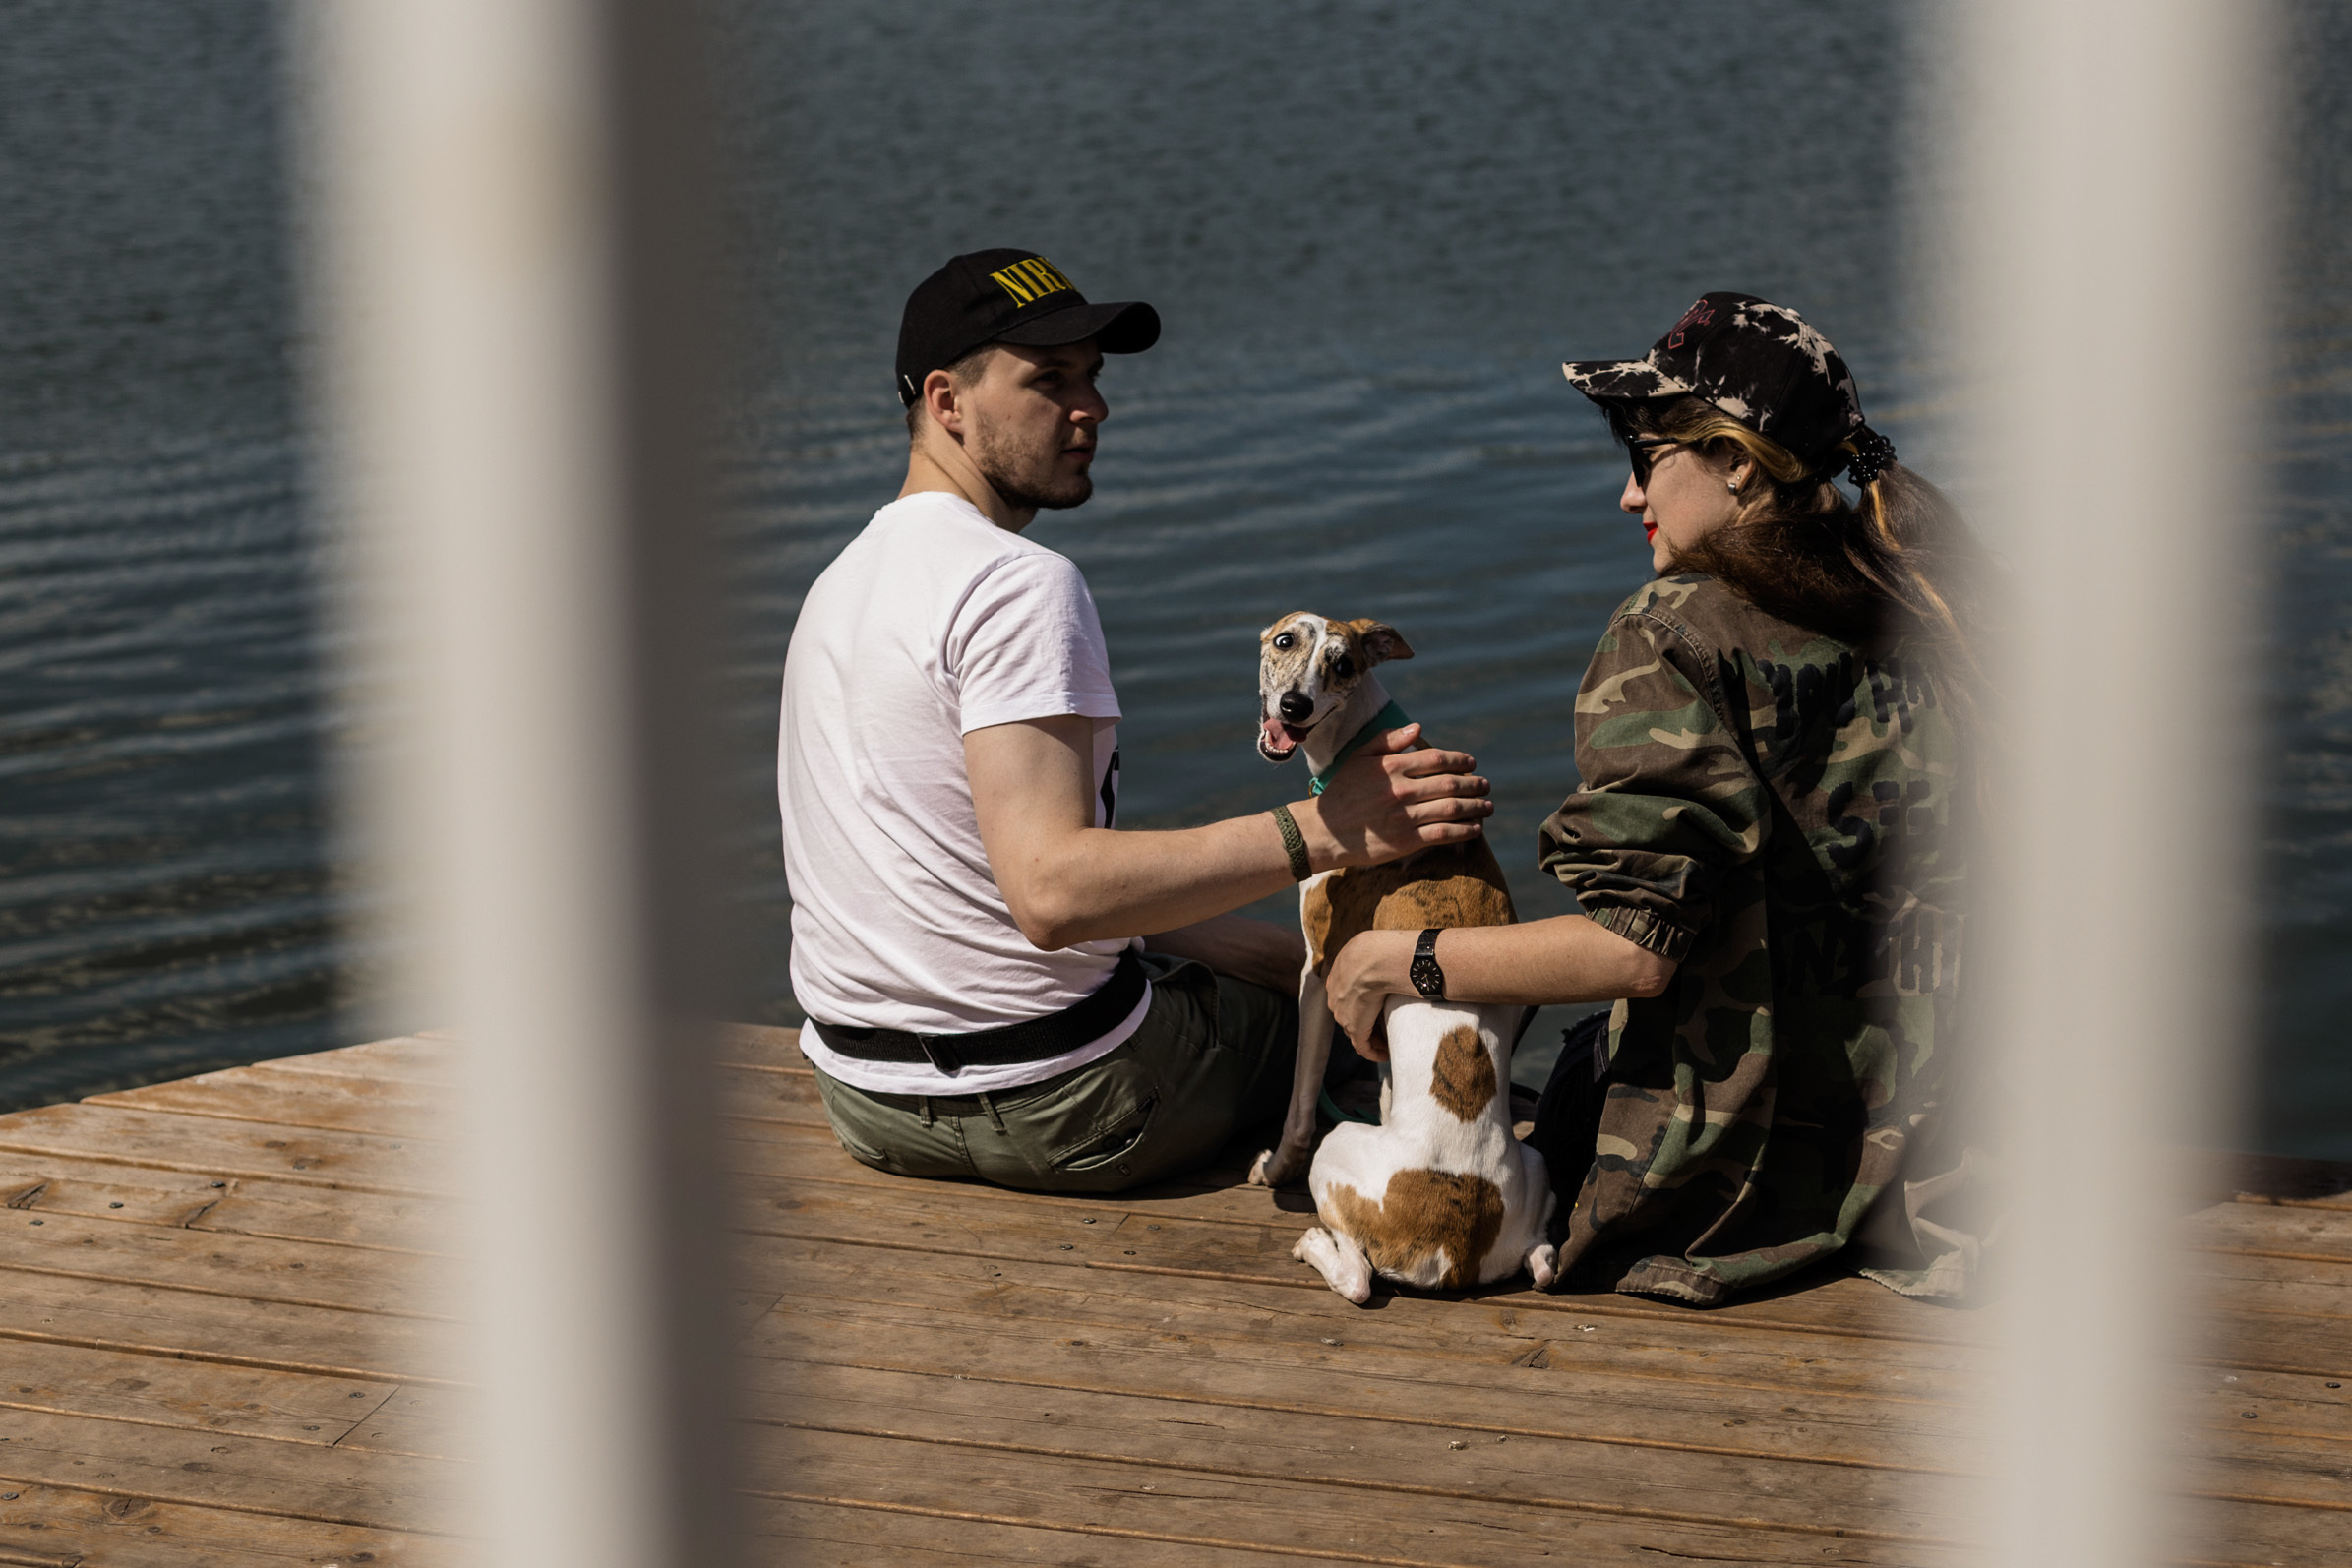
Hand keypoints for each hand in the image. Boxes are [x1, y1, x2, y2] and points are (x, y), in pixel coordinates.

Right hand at [1295, 724, 1490, 870]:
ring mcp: (1404, 816)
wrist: (1324, 831)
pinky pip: (1443, 833)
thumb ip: (1388, 740)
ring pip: (1451, 808)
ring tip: (1488, 806)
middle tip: (1486, 785)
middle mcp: (1400, 790)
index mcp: (1391, 766)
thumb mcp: (1359, 758)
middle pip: (1450, 784)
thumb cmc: (1342, 791)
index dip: (1460, 760)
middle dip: (1474, 784)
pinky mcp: (1405, 841)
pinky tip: (1476, 828)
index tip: (1471, 764)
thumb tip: (1418, 728)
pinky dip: (1464, 830)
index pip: (1436, 759)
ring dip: (1476, 807)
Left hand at [1326, 928, 1417, 1060]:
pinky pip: (1362, 1045)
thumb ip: (1374, 955)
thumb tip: (1395, 952)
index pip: (1346, 993)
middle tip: (1384, 1028)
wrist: (1377, 957)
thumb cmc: (1383, 947)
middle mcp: (1335, 993)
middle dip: (1366, 1022)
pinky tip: (1385, 1055)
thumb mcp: (1372, 946)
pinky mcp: (1355, 1026)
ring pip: (1356, 1030)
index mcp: (1339, 972)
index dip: (1361, 1003)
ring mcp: (1343, 1012)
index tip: (1377, 1008)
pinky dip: (1373, 1052)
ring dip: (1371, 1037)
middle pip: (1349, 1013)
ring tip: (1388, 1041)